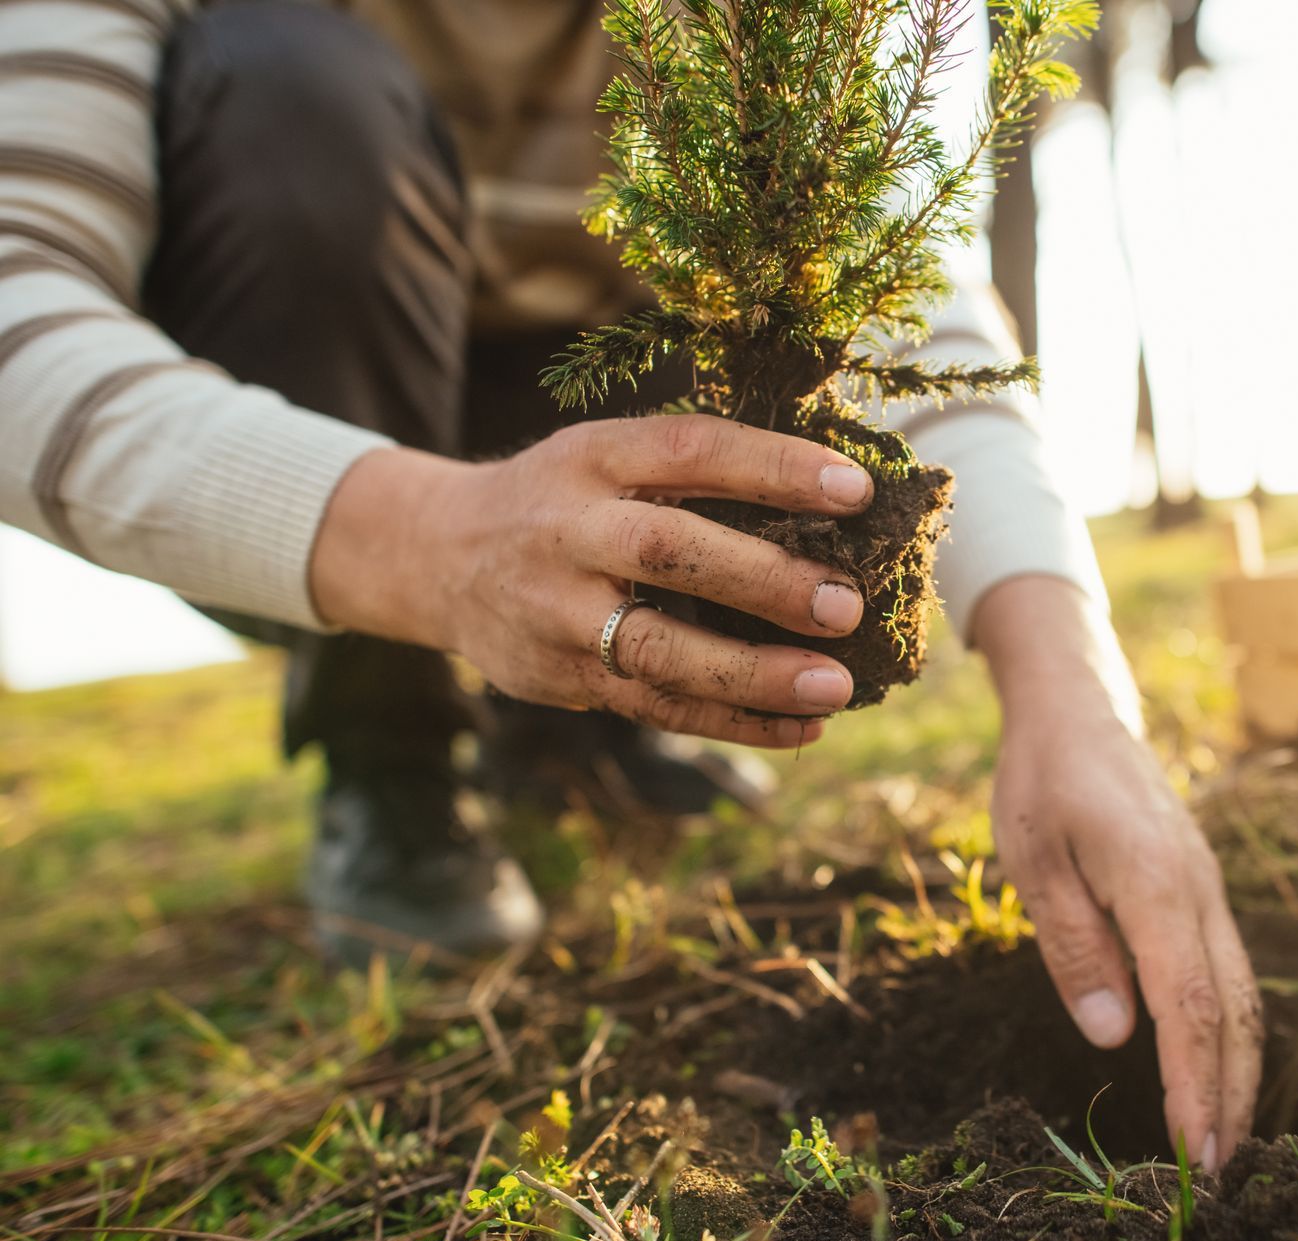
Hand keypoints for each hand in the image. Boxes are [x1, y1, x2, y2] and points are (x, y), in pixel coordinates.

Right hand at [311, 414, 876, 747]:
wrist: (434, 556)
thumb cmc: (564, 498)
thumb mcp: (606, 454)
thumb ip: (693, 468)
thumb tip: (837, 493)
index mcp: (593, 457)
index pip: (688, 449)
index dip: (772, 466)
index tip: (854, 490)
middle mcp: (568, 531)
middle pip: (666, 552)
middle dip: (762, 581)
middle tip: (844, 605)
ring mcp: (557, 611)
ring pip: (658, 651)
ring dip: (753, 675)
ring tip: (835, 687)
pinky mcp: (560, 677)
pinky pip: (654, 708)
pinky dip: (733, 722)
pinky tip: (802, 726)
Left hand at [974, 576, 1262, 1169]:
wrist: (1079, 708)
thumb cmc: (1043, 779)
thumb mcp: (1033, 858)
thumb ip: (1073, 946)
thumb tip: (1115, 1035)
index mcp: (1157, 884)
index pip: (1189, 1006)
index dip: (1195, 1085)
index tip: (1195, 1151)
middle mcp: (1200, 891)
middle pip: (1233, 1011)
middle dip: (1230, 1095)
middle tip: (1218, 1173)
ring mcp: (1208, 890)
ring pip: (1241, 994)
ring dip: (1237, 1069)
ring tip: (1224, 1137)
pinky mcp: (1201, 890)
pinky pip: (1229, 970)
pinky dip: (1228, 1028)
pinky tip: (1215, 1065)